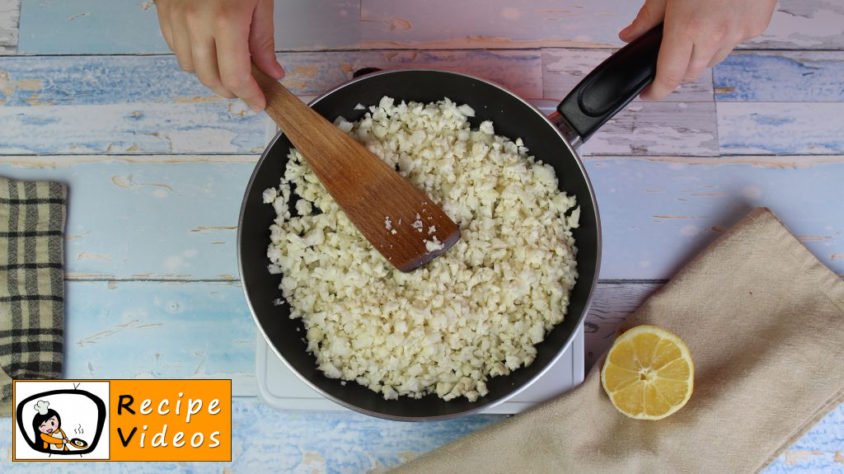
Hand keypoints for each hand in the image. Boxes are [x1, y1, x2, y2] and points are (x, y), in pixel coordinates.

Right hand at [155, 0, 284, 110]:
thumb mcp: (261, 1)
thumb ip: (264, 42)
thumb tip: (271, 73)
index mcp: (226, 20)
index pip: (235, 76)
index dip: (248, 96)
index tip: (258, 103)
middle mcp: (196, 21)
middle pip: (209, 77)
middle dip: (230, 89)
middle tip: (246, 89)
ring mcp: (175, 15)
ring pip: (188, 66)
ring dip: (209, 73)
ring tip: (227, 64)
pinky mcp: (162, 9)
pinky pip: (174, 47)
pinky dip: (192, 55)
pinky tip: (208, 47)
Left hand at [619, 0, 775, 99]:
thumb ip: (647, 18)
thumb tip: (629, 36)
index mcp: (687, 27)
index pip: (669, 76)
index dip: (656, 91)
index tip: (648, 94)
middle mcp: (715, 35)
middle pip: (690, 74)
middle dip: (677, 70)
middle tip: (670, 53)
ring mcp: (739, 33)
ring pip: (712, 61)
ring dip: (700, 55)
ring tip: (697, 26)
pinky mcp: (757, 27)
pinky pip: (733, 44)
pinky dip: (722, 39)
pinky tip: (719, 17)